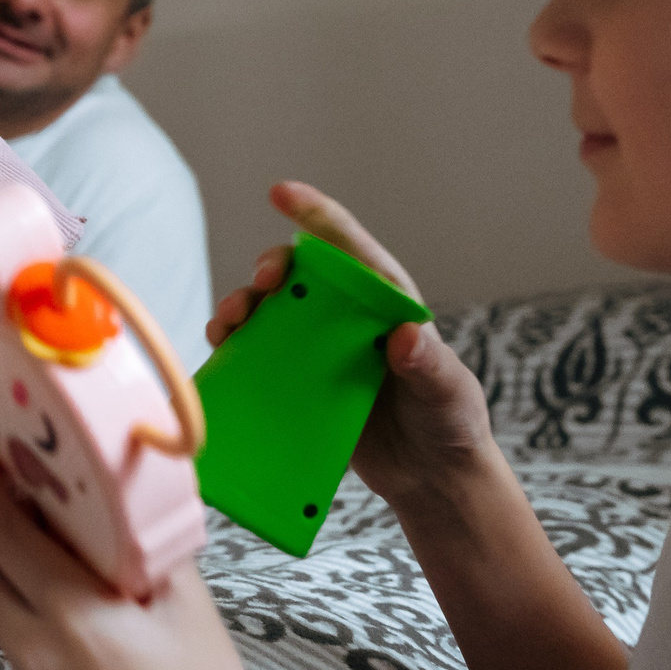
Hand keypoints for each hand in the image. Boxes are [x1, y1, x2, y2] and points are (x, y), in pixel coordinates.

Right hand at [205, 181, 496, 508]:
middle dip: (272, 268)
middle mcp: (347, 318)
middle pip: (299, 276)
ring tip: (229, 321)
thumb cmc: (450, 424)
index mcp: (385, 302)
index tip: (279, 192)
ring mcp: (319, 350)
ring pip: (270, 313)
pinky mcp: (299, 383)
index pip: (348, 247)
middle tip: (263, 282)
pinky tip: (220, 350)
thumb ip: (431, 365)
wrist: (431, 477)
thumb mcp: (448, 393)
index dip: (314, 213)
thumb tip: (406, 336)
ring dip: (242, 306)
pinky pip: (258, 355)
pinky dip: (234, 346)